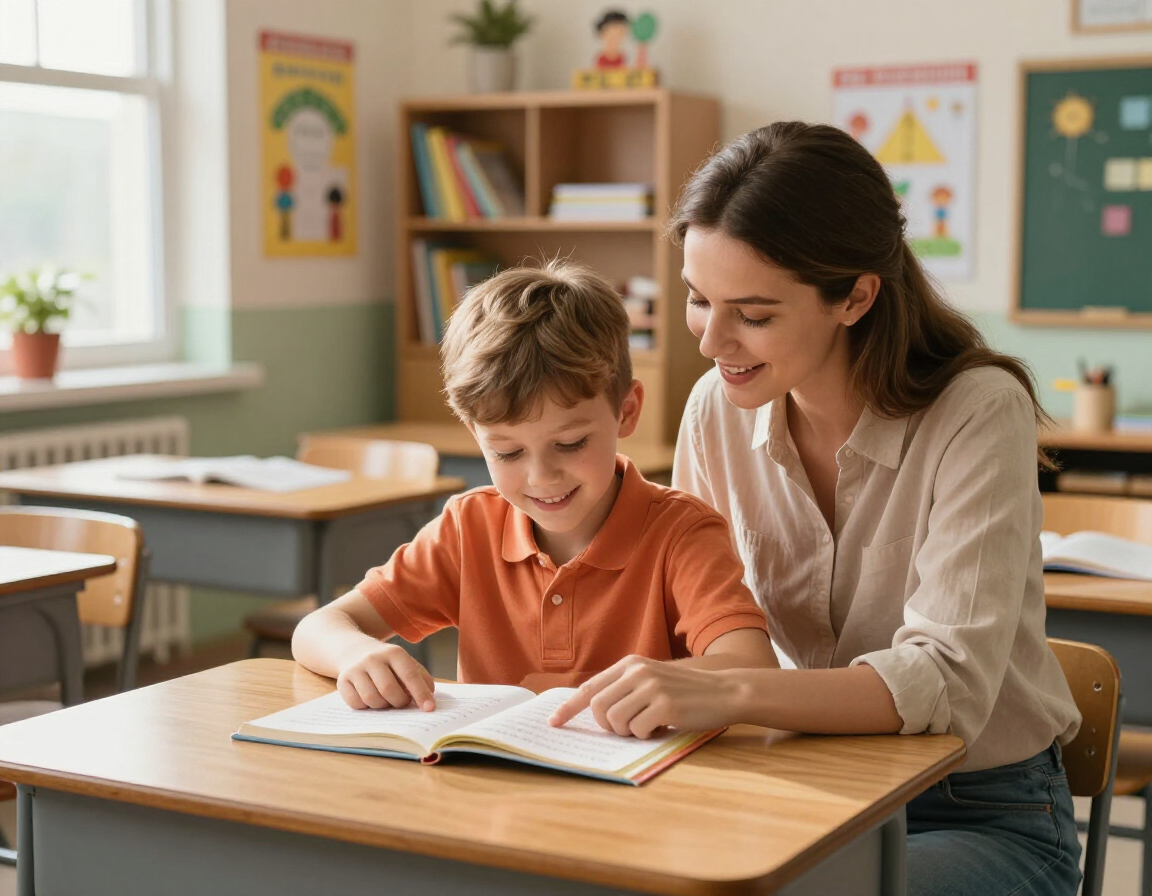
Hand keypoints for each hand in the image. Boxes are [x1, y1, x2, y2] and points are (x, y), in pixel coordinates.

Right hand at [336, 642, 435, 711]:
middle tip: (402, 702)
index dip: (420, 694)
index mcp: (393, 652)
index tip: (429, 708)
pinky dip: (366, 707)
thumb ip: (420, 677)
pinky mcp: (342, 680)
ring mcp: (356, 669)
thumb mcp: (404, 662)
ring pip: (372, 699)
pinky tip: (370, 698)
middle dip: (399, 702)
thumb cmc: (386, 662)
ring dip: (383, 706)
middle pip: (389, 690)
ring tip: (386, 699)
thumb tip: (429, 697)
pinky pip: (356, 704)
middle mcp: (373, 658)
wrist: (352, 649)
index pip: (409, 675)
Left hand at [548, 655, 742, 738]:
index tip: (554, 722)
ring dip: (628, 732)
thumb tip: (593, 712)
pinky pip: (638, 730)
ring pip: (615, 721)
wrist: (725, 691)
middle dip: (608, 726)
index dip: (569, 707)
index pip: (590, 687)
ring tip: (649, 725)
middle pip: (598, 708)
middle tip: (628, 728)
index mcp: (630, 664)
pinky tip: (664, 726)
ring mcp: (650, 687)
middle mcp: (637, 672)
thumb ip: (625, 690)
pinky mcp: (664, 705)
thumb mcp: (652, 681)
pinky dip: (647, 735)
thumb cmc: (686, 693)